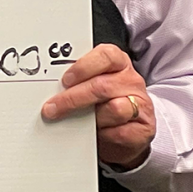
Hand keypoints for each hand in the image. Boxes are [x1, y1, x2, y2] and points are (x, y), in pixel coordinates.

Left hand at [42, 43, 154, 169]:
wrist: (128, 132)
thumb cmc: (102, 104)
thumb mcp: (91, 86)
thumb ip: (77, 81)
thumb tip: (48, 87)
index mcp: (118, 63)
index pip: (106, 55)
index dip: (83, 67)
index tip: (64, 80)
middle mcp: (131, 81)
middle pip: (102, 86)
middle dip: (72, 98)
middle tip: (51, 108)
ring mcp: (141, 105)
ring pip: (114, 109)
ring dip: (90, 119)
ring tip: (77, 123)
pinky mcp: (144, 129)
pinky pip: (120, 132)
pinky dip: (104, 135)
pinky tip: (96, 135)